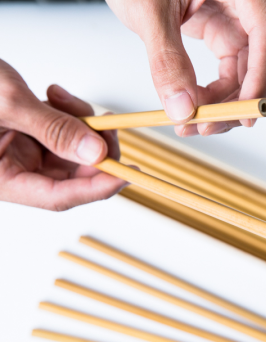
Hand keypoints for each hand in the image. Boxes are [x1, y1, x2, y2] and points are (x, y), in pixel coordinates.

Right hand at [0, 60, 126, 210]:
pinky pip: (63, 133)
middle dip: (94, 149)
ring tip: (62, 98)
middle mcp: (15, 172)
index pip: (59, 196)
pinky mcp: (30, 137)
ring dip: (81, 125)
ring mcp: (24, 155)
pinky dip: (68, 114)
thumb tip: (96, 153)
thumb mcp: (5, 102)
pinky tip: (55, 96)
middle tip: (104, 124)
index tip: (127, 175)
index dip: (98, 188)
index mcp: (1, 179)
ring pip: (73, 152)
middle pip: (73, 175)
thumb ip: (52, 129)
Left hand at [106, 0, 265, 136]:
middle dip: (242, 102)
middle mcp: (246, 8)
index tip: (243, 114)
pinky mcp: (220, 36)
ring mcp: (235, 24)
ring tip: (191, 124)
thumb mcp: (149, 9)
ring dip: (223, 107)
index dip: (261, 79)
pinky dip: (212, 98)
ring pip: (246, 77)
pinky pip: (227, 77)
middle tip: (211, 126)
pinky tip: (192, 107)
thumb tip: (182, 108)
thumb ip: (166, 57)